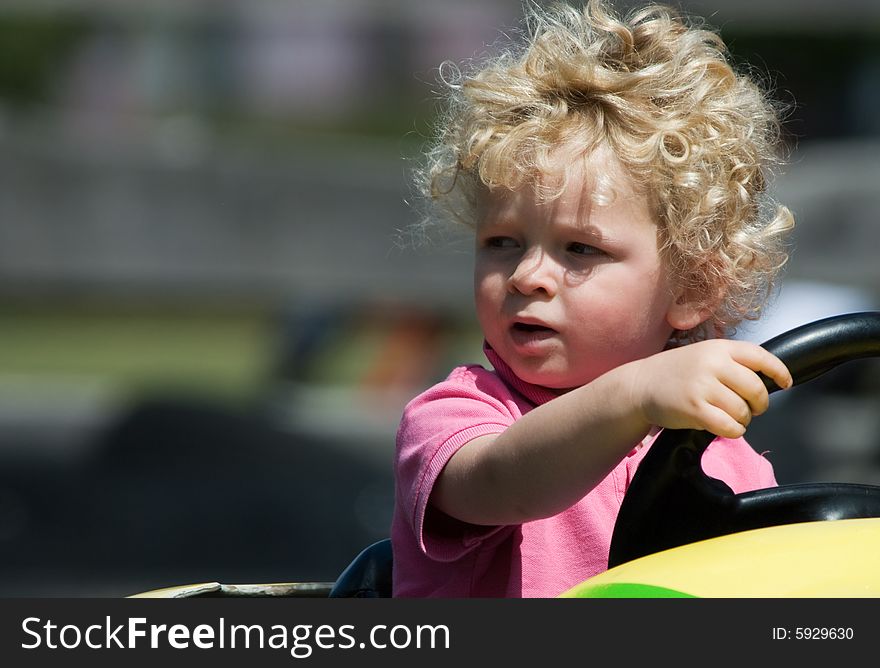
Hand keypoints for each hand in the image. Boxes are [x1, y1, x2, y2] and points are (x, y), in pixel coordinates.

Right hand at [626, 340, 792, 438]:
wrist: (640, 384)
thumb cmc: (675, 373)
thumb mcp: (703, 354)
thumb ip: (731, 362)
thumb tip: (767, 379)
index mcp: (718, 348)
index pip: (760, 357)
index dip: (778, 371)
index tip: (786, 382)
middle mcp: (712, 364)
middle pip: (756, 389)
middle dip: (759, 404)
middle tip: (752, 408)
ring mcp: (702, 386)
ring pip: (743, 410)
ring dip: (743, 420)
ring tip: (730, 417)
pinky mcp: (694, 409)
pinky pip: (729, 426)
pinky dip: (733, 431)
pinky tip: (725, 427)